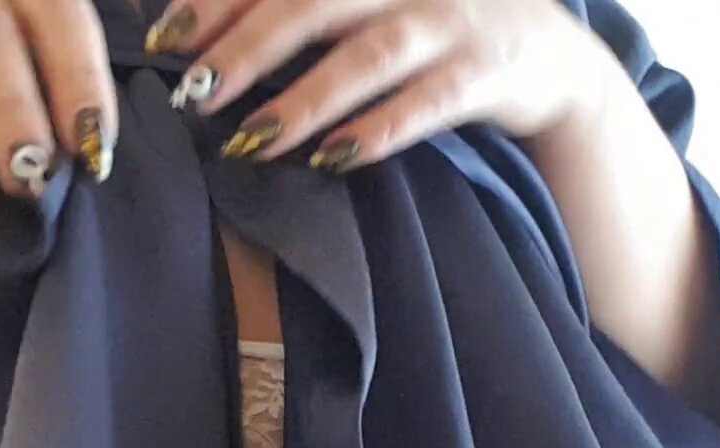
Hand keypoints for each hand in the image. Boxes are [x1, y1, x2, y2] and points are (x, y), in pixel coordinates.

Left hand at [140, 0, 613, 169]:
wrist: (553, 60)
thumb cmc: (438, 31)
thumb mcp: (373, 5)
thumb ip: (308, 12)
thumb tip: (207, 36)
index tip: (166, 36)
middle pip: (313, 3)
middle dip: (245, 47)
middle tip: (193, 93)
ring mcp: (451, 23)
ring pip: (367, 56)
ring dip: (303, 100)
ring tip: (249, 140)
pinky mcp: (486, 75)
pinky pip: (426, 103)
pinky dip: (377, 130)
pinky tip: (332, 160)